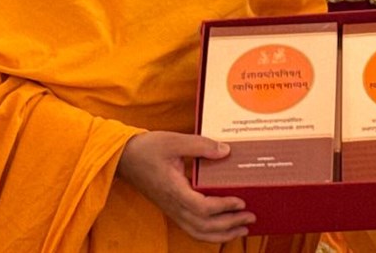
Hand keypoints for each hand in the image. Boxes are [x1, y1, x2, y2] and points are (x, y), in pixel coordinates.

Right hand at [116, 131, 253, 242]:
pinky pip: (192, 228)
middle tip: (251, 217)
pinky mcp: (172, 209)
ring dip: (221, 234)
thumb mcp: (174, 141)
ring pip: (198, 232)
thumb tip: (225, 151)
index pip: (201, 207)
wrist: (125, 158)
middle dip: (229, 224)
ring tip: (242, 229)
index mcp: (174, 190)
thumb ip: (200, 145)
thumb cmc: (148, 149)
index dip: (222, 207)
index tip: (241, 201)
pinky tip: (222, 229)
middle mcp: (173, 205)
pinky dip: (209, 233)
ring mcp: (172, 210)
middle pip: (203, 225)